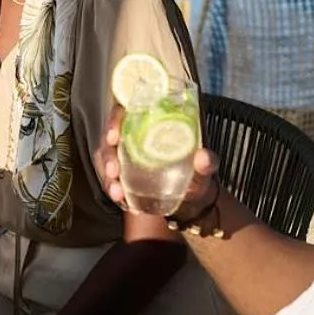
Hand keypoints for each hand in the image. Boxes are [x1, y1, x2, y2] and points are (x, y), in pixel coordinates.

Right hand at [97, 103, 222, 222]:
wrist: (193, 202)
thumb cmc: (198, 176)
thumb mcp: (205, 169)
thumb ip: (207, 163)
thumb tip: (203, 157)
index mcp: (152, 125)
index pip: (126, 112)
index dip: (115, 120)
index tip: (114, 135)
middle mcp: (135, 137)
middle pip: (110, 138)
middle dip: (107, 155)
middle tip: (114, 171)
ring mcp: (126, 157)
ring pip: (106, 160)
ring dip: (107, 176)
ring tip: (117, 193)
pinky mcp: (123, 176)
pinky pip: (109, 179)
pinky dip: (112, 189)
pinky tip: (120, 199)